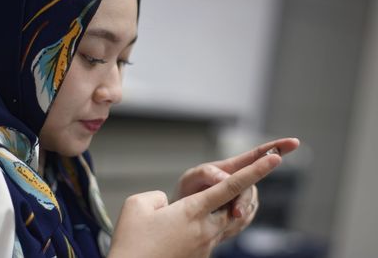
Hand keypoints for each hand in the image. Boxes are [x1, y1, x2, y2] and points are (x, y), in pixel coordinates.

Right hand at [108, 138, 299, 257]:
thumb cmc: (131, 242)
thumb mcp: (137, 206)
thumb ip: (157, 197)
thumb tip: (167, 204)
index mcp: (192, 212)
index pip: (231, 187)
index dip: (255, 171)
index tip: (275, 159)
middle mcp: (205, 230)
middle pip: (238, 206)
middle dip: (246, 193)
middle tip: (247, 180)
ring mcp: (205, 246)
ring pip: (229, 223)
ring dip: (234, 208)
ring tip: (227, 200)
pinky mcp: (200, 257)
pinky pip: (216, 235)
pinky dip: (217, 223)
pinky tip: (202, 222)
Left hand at [173, 138, 298, 240]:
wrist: (183, 214)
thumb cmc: (187, 191)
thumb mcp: (191, 178)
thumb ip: (207, 174)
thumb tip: (225, 179)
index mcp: (230, 168)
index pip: (257, 155)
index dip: (276, 148)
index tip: (294, 142)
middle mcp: (240, 180)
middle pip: (253, 185)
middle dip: (245, 200)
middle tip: (235, 213)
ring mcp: (242, 197)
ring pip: (251, 205)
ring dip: (239, 213)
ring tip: (219, 218)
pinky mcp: (241, 214)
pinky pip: (246, 220)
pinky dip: (235, 224)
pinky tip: (222, 223)